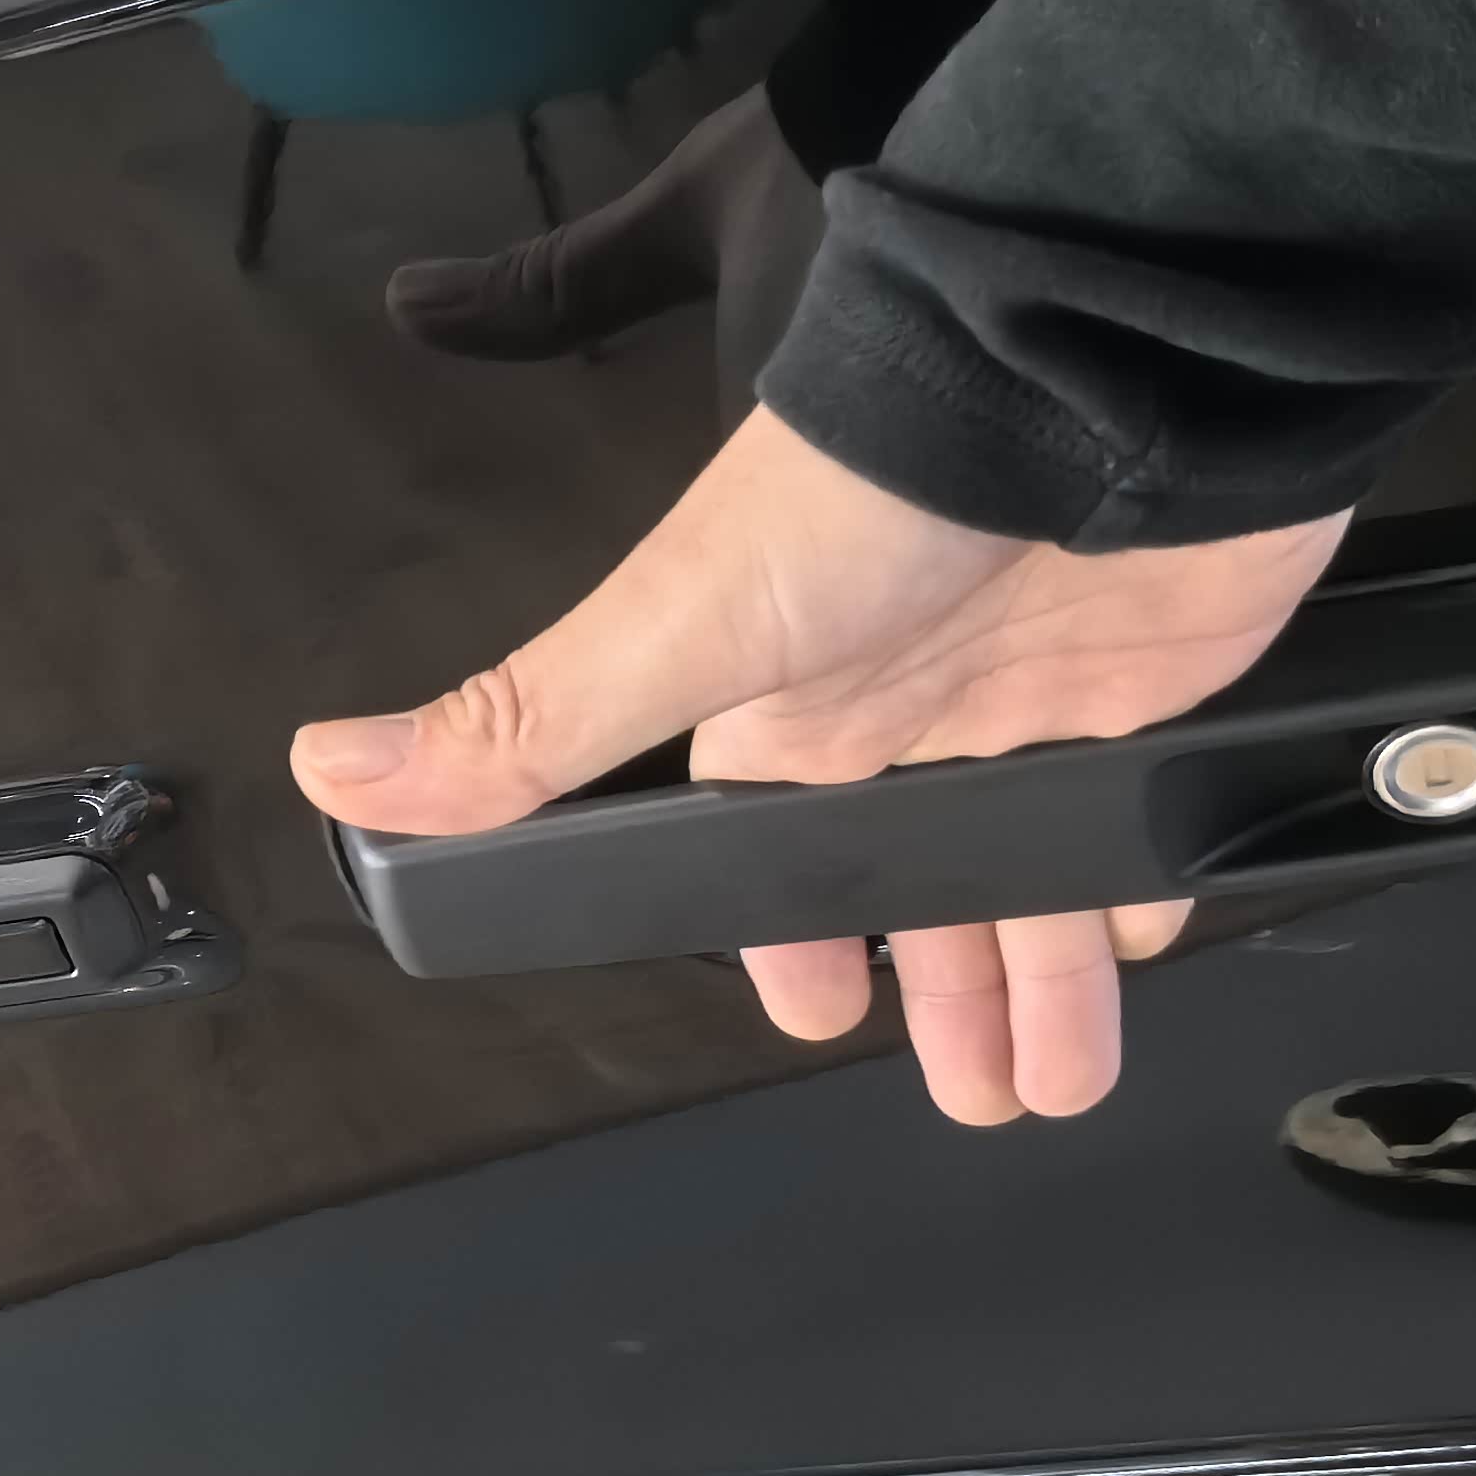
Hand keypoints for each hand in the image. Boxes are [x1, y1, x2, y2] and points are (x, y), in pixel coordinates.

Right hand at [290, 408, 1350, 1123]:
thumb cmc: (883, 489)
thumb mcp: (680, 624)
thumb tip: (330, 764)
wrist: (1096, 382)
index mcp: (776, 713)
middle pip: (915, 890)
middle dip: (938, 997)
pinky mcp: (1142, 686)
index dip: (795, 942)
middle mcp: (899, 713)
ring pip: (1033, 883)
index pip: (772, 855)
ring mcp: (1020, 702)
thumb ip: (527, 720)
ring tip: (1053, 1085)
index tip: (811, 1014)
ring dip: (1044, 989)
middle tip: (970, 1092)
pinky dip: (1143, 884)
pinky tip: (1146, 940)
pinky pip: (1143, 813)